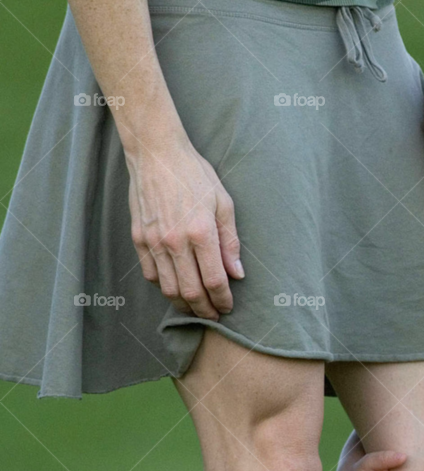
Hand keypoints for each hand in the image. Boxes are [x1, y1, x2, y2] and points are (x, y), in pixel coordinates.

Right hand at [127, 136, 243, 318]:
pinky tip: (175, 287)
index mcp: (200, 233)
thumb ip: (230, 241)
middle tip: (213, 315)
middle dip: (204, 310)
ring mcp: (154, 242)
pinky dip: (163, 286)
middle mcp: (175, 242)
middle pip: (191, 292)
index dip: (223, 300)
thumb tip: (237, 273)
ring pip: (168, 289)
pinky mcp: (139, 238)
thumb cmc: (194, 174)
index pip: (214, 281)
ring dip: (184, 304)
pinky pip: (151, 274)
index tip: (228, 307)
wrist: (156, 154)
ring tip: (195, 307)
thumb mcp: (223, 203)